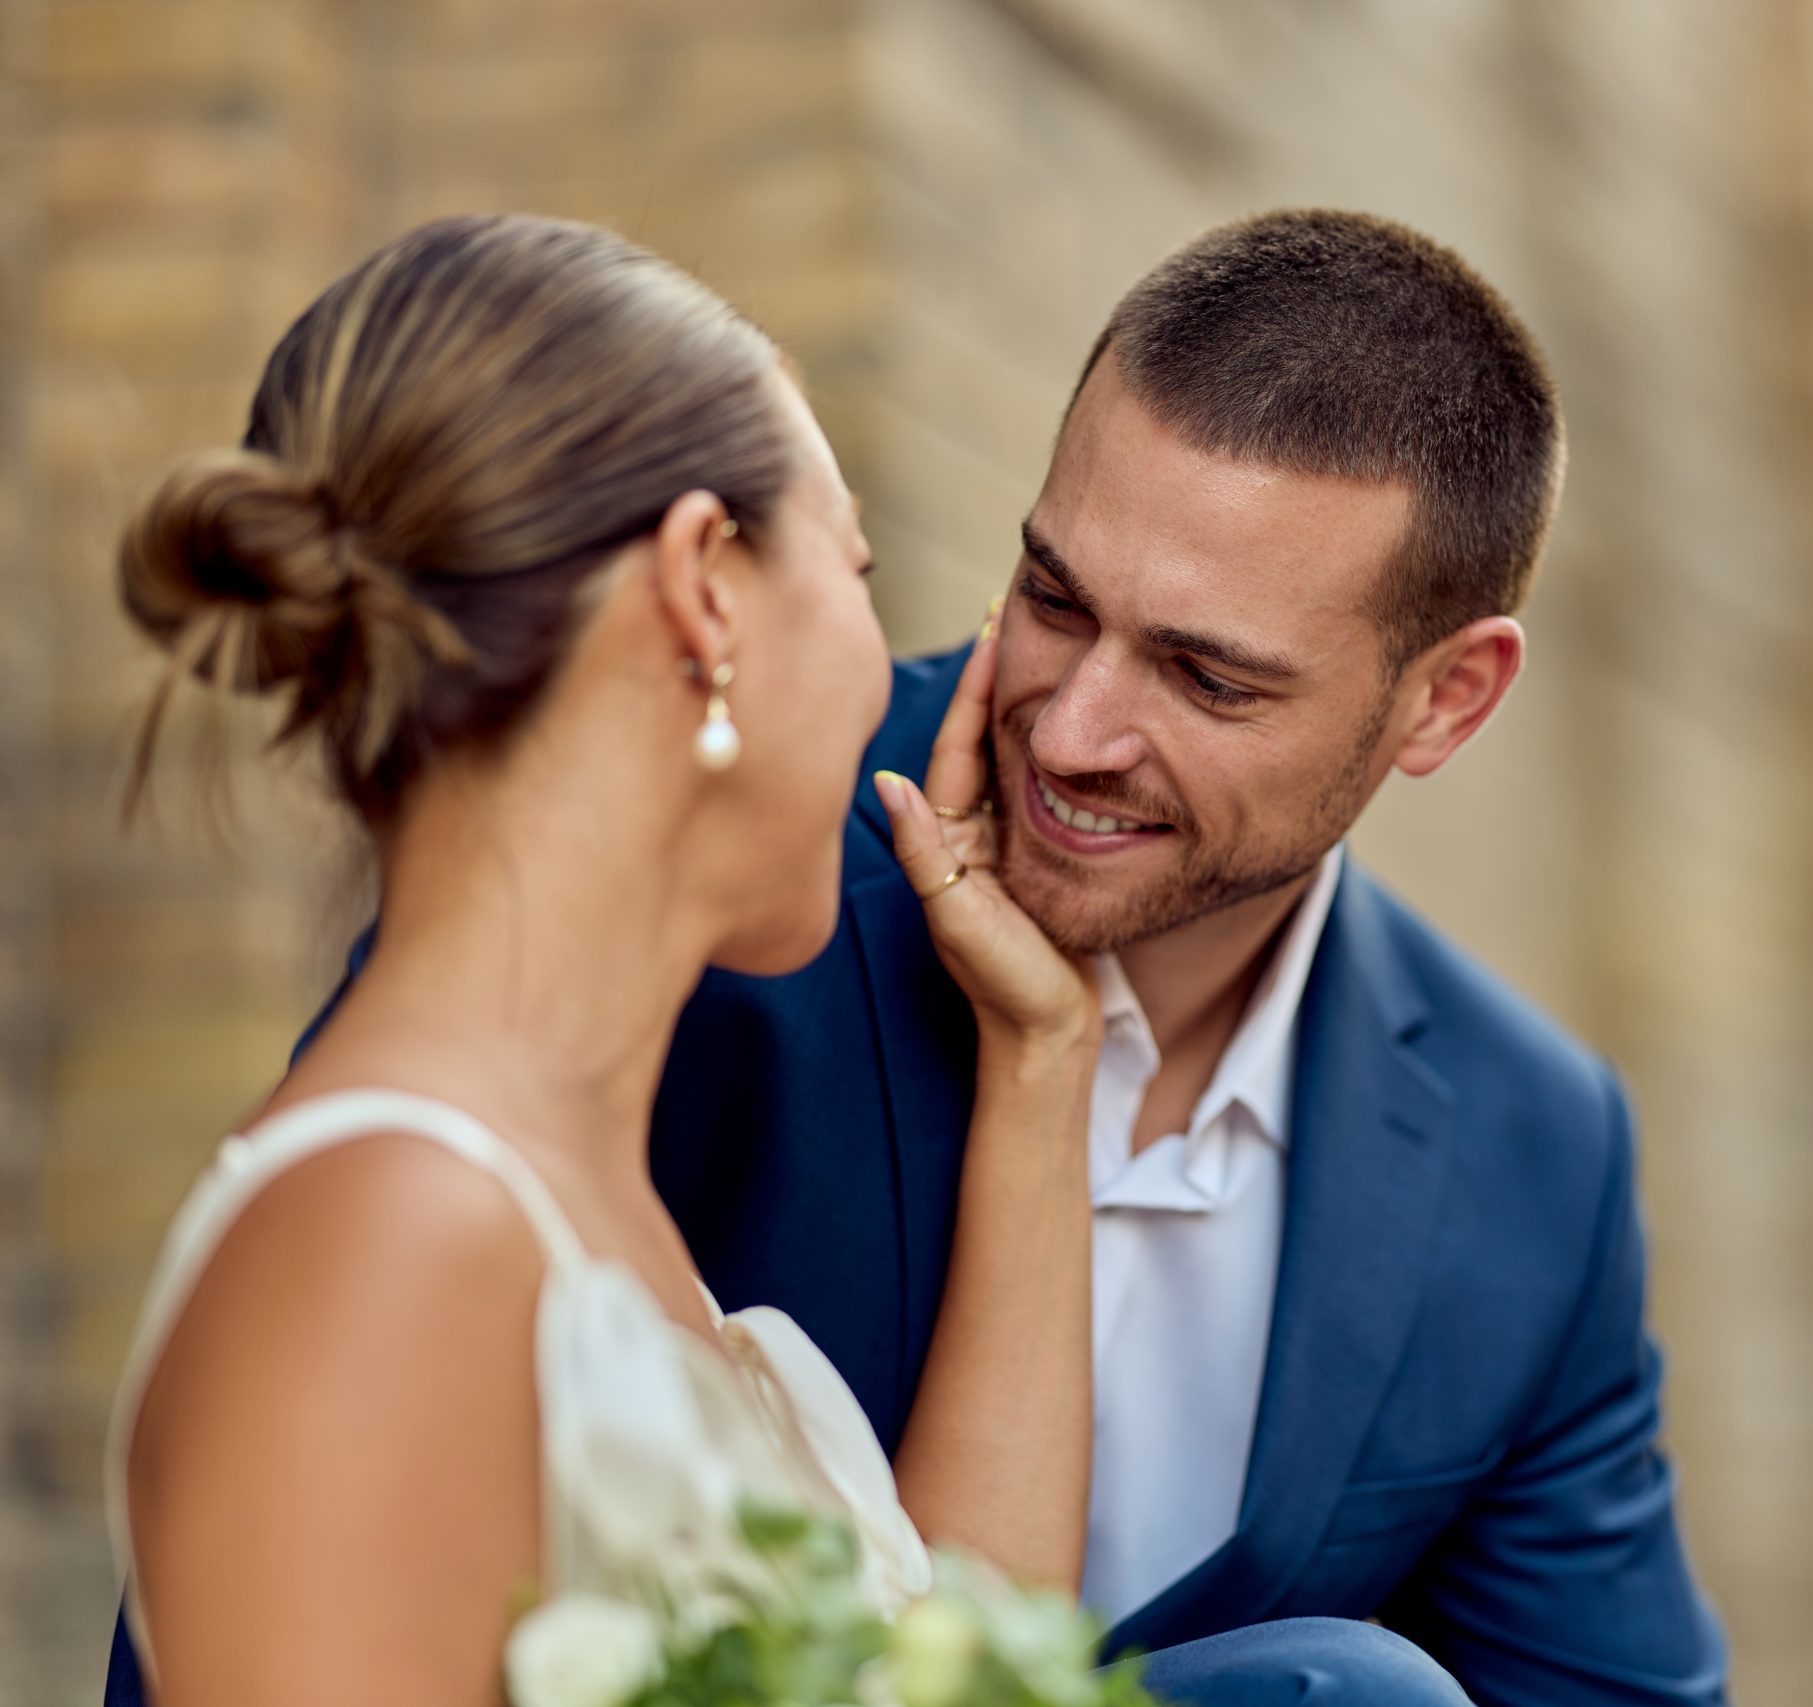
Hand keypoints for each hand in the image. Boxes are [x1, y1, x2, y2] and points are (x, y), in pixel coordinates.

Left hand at [873, 621, 1098, 1052]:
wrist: (1050, 1040)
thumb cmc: (1005, 987)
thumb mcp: (961, 918)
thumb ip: (927, 856)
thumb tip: (888, 783)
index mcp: (946, 842)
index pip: (957, 748)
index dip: (973, 689)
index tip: (993, 628)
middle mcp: (969, 835)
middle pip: (982, 741)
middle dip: (997, 681)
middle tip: (1016, 614)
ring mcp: (1004, 846)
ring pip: (1012, 759)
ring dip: (1024, 705)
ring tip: (1043, 646)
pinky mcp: (1040, 860)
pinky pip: (1043, 790)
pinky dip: (1051, 748)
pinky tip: (1070, 717)